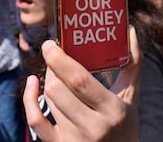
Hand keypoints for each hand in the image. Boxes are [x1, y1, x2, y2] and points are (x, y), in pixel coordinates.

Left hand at [23, 26, 141, 141]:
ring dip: (49, 80)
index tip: (50, 44)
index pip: (79, 80)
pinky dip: (29, 100)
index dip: (60, 60)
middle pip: (58, 89)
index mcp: (112, 110)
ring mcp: (75, 139)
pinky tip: (33, 83)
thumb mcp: (132, 97)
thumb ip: (133, 64)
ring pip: (49, 100)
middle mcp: (93, 127)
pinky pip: (36, 121)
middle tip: (55, 56)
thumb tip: (130, 31)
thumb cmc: (125, 124)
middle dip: (52, 67)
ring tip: (56, 72)